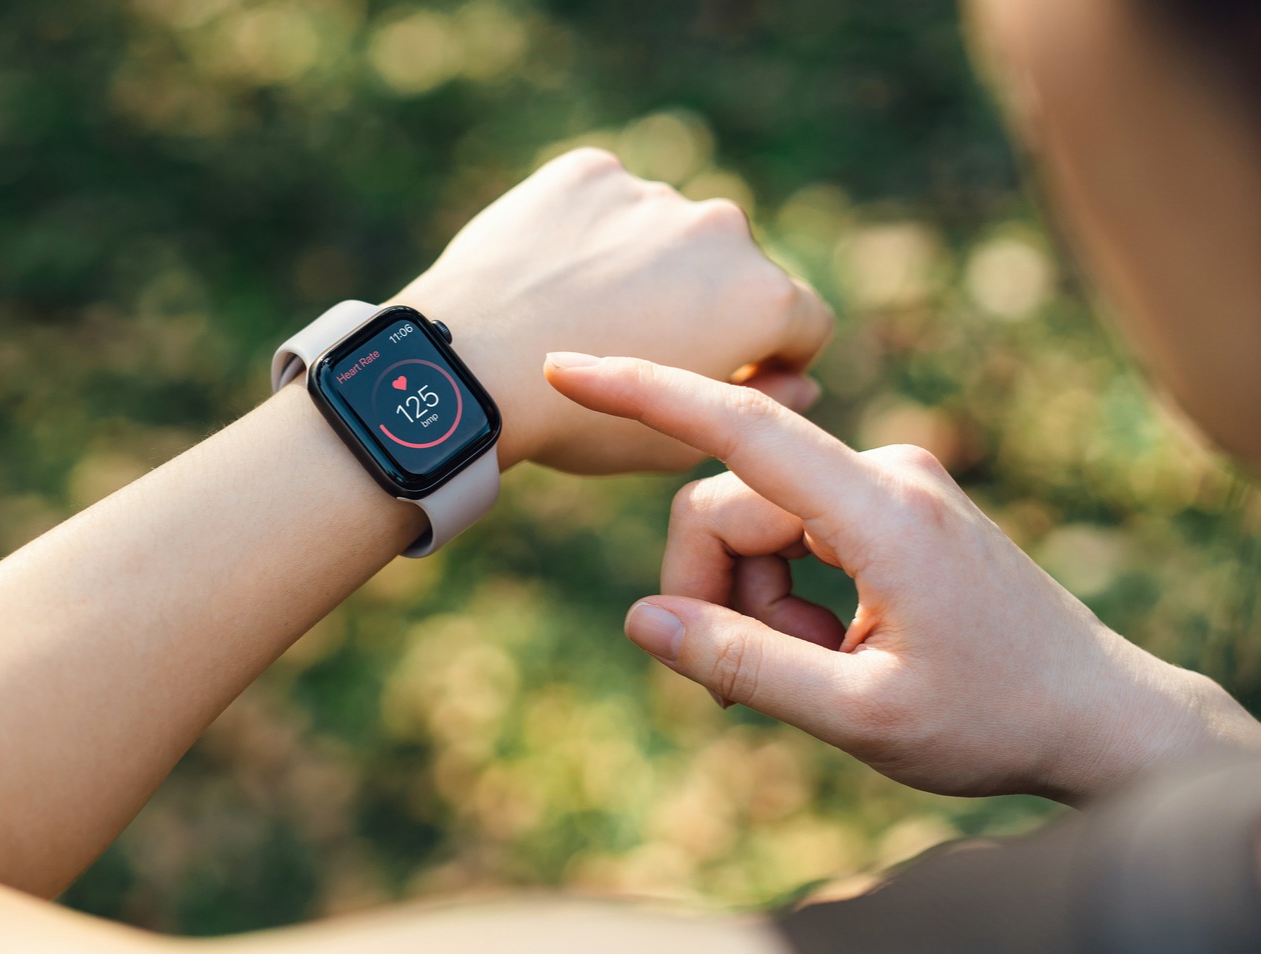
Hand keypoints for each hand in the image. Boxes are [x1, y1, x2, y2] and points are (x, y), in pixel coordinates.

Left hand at [396, 148, 831, 473]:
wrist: (468, 369)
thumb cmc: (574, 423)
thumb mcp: (675, 444)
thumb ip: (755, 405)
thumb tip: (799, 377)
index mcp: (763, 299)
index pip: (805, 321)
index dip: (773, 356)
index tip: (728, 372)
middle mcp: (723, 230)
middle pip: (734, 268)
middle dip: (705, 300)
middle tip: (637, 342)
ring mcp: (654, 193)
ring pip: (666, 230)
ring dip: (644, 261)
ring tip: (580, 312)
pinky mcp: (590, 171)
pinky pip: (605, 199)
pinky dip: (587, 229)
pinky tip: (549, 274)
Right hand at [544, 353, 1260, 803]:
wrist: (1102, 716)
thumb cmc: (993, 720)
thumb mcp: (858, 715)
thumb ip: (743, 665)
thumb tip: (640, 620)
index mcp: (881, 510)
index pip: (738, 428)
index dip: (643, 393)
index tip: (565, 367)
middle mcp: (885, 473)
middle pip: (727, 507)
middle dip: (715, 593)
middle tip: (748, 685)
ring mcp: (891, 483)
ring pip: (755, 524)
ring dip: (757, 604)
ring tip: (820, 670)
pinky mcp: (892, 503)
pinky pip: (793, 532)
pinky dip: (786, 594)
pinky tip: (834, 647)